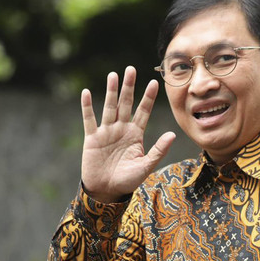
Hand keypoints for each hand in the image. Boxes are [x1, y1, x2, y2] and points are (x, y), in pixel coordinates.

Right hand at [80, 66, 175, 202]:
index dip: (148, 98)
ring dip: (111, 92)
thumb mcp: (146, 166)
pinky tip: (87, 93)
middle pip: (126, 104)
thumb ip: (158, 150)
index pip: (143, 112)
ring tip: (113, 75)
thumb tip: (173, 134)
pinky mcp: (92, 138)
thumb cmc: (128, 181)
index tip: (154, 82)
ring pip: (109, 107)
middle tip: (131, 69)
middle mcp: (121, 129)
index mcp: (136, 134)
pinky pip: (89, 119)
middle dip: (129, 87)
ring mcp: (106, 132)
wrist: (107, 191)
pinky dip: (88, 107)